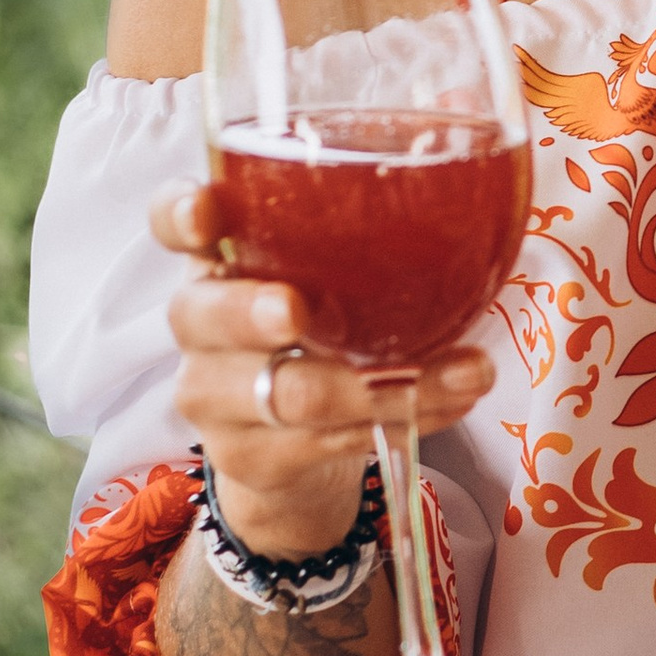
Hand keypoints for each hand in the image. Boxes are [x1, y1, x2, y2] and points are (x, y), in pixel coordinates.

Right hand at [152, 185, 494, 557]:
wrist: (291, 450)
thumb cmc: (322, 333)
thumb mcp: (327, 278)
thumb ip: (359, 243)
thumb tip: (483, 198)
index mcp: (219, 259)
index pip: (172, 222)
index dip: (179, 213)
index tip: (208, 210)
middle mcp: (200, 323)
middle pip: (202, 313)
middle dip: (250, 311)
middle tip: (297, 311)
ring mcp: (214, 397)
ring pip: (284, 392)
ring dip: (382, 384)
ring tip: (466, 372)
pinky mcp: (251, 457)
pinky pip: (327, 441)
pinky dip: (402, 417)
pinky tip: (452, 400)